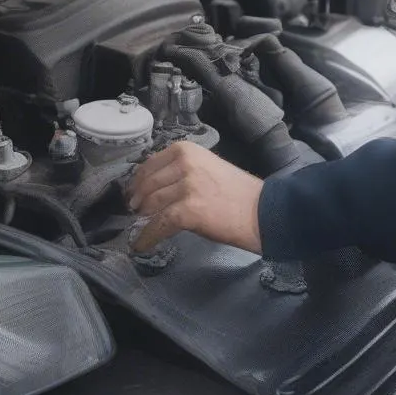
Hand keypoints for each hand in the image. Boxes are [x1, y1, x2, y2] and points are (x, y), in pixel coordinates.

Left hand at [127, 141, 263, 254]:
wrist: (262, 211)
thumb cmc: (239, 192)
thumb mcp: (209, 167)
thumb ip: (183, 171)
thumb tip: (156, 187)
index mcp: (188, 150)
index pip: (150, 164)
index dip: (139, 181)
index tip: (134, 192)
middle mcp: (184, 164)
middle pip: (148, 184)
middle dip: (138, 201)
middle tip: (135, 212)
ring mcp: (185, 187)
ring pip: (150, 205)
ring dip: (142, 219)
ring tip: (141, 226)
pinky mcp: (186, 211)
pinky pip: (157, 225)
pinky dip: (147, 237)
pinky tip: (141, 245)